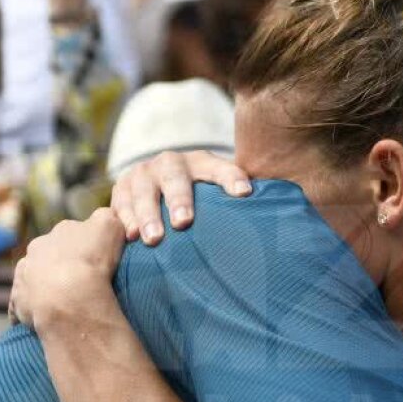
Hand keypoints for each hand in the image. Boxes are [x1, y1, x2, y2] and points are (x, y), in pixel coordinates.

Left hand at [8, 207, 124, 330]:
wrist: (70, 295)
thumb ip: (108, 217)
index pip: (73, 233)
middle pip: (50, 254)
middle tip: (79, 282)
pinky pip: (21, 305)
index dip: (85, 246)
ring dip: (43, 287)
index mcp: (61, 231)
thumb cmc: (93, 259)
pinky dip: (28, 311)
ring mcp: (25, 274)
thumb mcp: (110, 225)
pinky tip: (40, 319)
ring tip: (62, 303)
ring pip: (34, 278)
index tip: (95, 260)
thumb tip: (106, 216)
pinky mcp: (18, 300)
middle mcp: (37, 248)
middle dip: (61, 265)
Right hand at [111, 150, 251, 244]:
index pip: (220, 168)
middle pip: (175, 177)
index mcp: (201, 162)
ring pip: (143, 192)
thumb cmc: (201, 201)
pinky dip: (124, 220)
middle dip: (179, 199)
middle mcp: (170, 163)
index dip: (232, 178)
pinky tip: (128, 238)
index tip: (245, 194)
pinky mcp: (120, 190)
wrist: (155, 185)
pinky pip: (120, 204)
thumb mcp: (218, 196)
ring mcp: (143, 174)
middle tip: (184, 222)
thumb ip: (241, 204)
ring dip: (148, 215)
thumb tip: (283, 225)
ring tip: (153, 239)